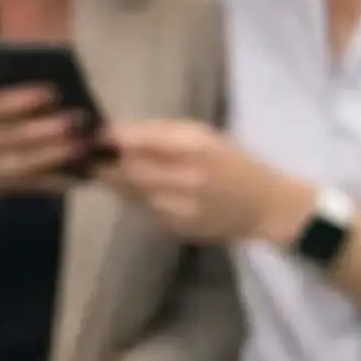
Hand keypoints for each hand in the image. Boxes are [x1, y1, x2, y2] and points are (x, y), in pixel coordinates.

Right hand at [0, 85, 91, 224]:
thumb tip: (35, 83)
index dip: (24, 99)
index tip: (53, 92)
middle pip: (14, 135)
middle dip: (48, 128)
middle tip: (79, 119)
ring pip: (22, 162)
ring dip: (55, 156)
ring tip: (82, 147)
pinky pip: (26, 185)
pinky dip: (51, 182)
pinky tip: (75, 179)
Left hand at [102, 120, 298, 247]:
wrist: (266, 207)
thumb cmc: (237, 164)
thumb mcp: (207, 136)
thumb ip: (163, 134)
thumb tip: (118, 133)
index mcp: (196, 147)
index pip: (139, 140)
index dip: (112, 137)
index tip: (97, 133)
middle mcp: (185, 178)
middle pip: (128, 170)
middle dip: (107, 162)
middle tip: (93, 155)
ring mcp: (180, 207)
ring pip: (130, 193)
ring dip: (116, 181)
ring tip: (109, 170)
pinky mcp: (175, 228)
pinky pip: (143, 209)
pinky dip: (134, 198)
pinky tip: (137, 190)